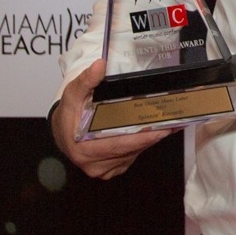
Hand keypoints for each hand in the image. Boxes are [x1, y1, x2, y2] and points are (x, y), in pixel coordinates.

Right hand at [50, 58, 178, 178]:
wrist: (62, 132)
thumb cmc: (68, 113)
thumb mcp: (73, 94)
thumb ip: (86, 80)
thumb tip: (100, 65)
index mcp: (84, 150)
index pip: (118, 145)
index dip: (141, 138)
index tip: (161, 129)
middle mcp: (95, 165)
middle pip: (130, 150)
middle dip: (152, 136)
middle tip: (173, 121)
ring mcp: (104, 169)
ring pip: (133, 153)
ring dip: (150, 139)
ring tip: (170, 123)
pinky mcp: (111, 169)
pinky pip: (131, 156)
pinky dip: (143, 143)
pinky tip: (156, 130)